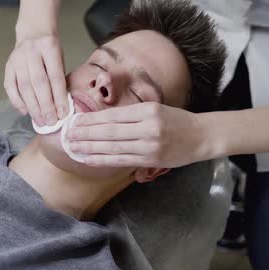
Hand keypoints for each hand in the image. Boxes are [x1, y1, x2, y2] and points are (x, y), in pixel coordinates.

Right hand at [4, 34, 67, 125]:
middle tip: (51, 122)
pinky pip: (10, 86)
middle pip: (39, 84)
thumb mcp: (60, 57)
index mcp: (49, 47)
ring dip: (33, 107)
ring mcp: (17, 58)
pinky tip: (25, 112)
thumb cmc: (50, 48)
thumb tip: (61, 106)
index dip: (59, 98)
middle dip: (46, 106)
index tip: (63, 114)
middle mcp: (31, 52)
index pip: (55, 77)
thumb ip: (59, 78)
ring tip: (40, 121)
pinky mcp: (8, 65)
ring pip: (25, 87)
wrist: (33, 30)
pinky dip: (17, 101)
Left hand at [66, 102, 215, 167]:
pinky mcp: (151, 160)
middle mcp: (148, 128)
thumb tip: (100, 121)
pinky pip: (121, 160)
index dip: (91, 120)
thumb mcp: (156, 109)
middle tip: (67, 135)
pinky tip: (89, 158)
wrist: (202, 136)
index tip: (75, 121)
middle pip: (110, 131)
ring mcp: (150, 146)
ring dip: (90, 148)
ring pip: (113, 147)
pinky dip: (103, 159)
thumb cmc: (176, 121)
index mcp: (148, 111)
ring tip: (73, 147)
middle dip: (86, 134)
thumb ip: (132, 115)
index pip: (113, 115)